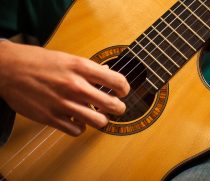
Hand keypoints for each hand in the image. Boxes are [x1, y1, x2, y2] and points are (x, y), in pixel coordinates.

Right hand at [0, 40, 129, 135]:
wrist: (7, 69)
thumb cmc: (37, 61)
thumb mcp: (67, 58)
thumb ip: (88, 69)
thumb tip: (106, 75)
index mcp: (81, 67)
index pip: (117, 81)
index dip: (124, 88)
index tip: (122, 92)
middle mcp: (75, 86)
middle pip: (113, 105)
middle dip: (119, 108)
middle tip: (116, 107)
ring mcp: (64, 104)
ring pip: (99, 121)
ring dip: (101, 119)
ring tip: (97, 115)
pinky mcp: (51, 118)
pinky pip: (78, 131)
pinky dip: (80, 127)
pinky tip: (77, 120)